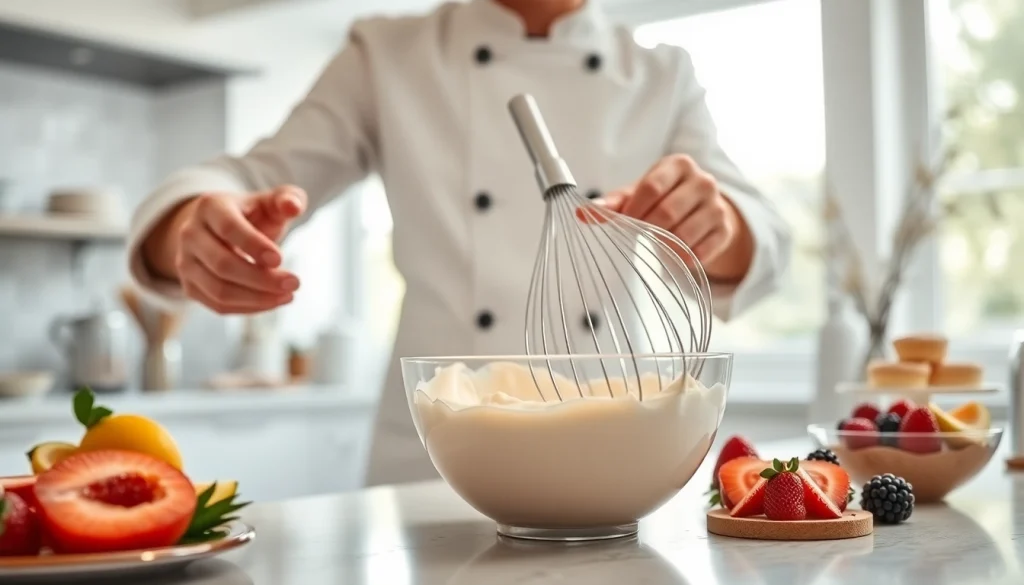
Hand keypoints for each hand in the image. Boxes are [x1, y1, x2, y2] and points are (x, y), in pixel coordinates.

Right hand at [171, 185, 306, 313]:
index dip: (254, 246)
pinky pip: (218, 306)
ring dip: (258, 298)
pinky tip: (273, 301)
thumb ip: (288, 199)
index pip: (228, 229)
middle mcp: (190, 234)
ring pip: (219, 290)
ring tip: (288, 295)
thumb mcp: (272, 202)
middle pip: (223, 264)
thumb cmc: (254, 215)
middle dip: (262, 278)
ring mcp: (186, 262)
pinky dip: (249, 307)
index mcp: (210, 207)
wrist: (224, 231)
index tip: (280, 259)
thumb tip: (294, 206)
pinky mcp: (190, 286)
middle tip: (294, 283)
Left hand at [599, 154, 739, 264]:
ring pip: (684, 234)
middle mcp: (702, 181)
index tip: (624, 223)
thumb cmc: (663, 199)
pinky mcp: (725, 229)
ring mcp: (717, 205)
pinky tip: (673, 258)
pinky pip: (700, 252)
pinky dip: (682, 260)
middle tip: (637, 239)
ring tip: (655, 247)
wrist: (702, 210)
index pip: (652, 187)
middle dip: (647, 230)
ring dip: (663, 247)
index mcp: (678, 165)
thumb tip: (583, 212)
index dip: (634, 209)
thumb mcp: (638, 195)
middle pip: (668, 212)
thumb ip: (613, 203)